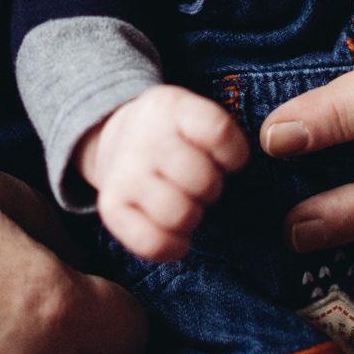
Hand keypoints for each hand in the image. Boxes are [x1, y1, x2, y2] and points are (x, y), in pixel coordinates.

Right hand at [76, 85, 248, 261]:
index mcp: (171, 106)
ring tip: (185, 204)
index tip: (228, 160)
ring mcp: (124, 173)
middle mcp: (144, 138)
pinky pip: (151, 243)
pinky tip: (177, 237)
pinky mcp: (110, 207)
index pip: (218, 132)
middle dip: (212, 188)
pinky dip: (172, 247)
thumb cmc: (173, 135)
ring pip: (180, 215)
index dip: (234, 155)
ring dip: (192, 216)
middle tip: (201, 183)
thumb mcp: (193, 114)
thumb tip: (243, 165)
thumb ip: (222, 134)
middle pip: (203, 180)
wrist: (117, 139)